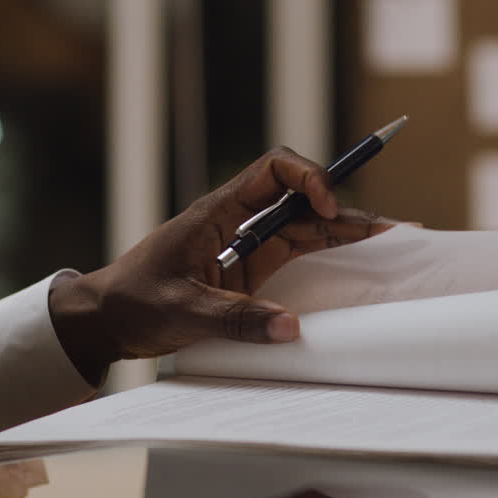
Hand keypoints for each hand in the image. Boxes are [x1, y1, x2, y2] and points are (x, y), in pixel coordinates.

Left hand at [49, 146, 390, 382]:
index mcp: (217, 211)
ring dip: (343, 230)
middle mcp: (237, 220)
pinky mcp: (249, 270)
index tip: (326, 209)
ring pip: (304, 225)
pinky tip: (357, 259)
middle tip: (389, 229)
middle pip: (300, 198)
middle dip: (343, 207)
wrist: (108, 318)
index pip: (273, 169)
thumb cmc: (134, 302)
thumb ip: (234, 319)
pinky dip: (327, 252)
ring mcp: (245, 244)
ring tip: (389, 240)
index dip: (307, 178)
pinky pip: (296, 252)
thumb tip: (290, 328)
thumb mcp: (181, 311)